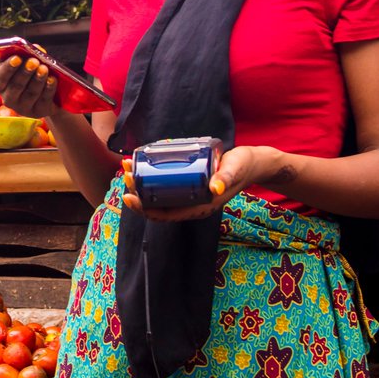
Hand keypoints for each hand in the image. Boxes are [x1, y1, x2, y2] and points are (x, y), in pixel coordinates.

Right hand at [0, 55, 60, 118]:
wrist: (46, 94)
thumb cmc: (32, 75)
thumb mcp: (27, 64)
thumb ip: (29, 54)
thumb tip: (35, 48)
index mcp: (1, 85)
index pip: (0, 78)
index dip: (8, 68)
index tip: (17, 58)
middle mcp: (9, 99)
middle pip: (16, 86)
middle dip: (25, 72)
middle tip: (34, 61)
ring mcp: (23, 108)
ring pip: (31, 93)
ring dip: (38, 79)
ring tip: (44, 68)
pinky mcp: (38, 112)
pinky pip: (43, 100)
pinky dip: (49, 88)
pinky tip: (52, 79)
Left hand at [121, 145, 267, 221]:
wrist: (252, 163)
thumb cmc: (243, 167)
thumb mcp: (234, 171)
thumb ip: (226, 178)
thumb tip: (215, 186)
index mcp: (199, 207)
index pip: (166, 214)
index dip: (145, 209)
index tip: (130, 195)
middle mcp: (191, 204)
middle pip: (158, 204)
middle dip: (137, 192)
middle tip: (126, 174)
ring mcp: (189, 194)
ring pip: (159, 194)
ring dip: (141, 183)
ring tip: (128, 166)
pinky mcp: (189, 182)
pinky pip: (166, 184)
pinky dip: (152, 175)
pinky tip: (142, 163)